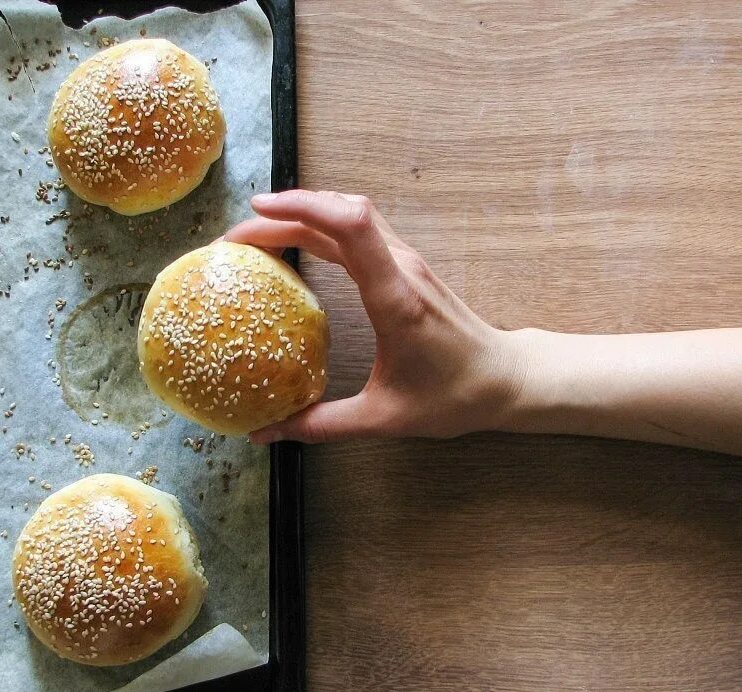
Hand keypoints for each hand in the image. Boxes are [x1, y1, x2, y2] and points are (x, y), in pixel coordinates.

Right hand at [224, 189, 522, 443]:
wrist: (506, 379)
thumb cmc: (454, 396)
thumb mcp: (383, 418)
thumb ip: (321, 425)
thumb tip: (265, 434)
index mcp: (395, 297)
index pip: (351, 227)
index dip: (303, 207)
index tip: (258, 213)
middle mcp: (401, 268)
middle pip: (340, 212)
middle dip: (284, 213)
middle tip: (235, 239)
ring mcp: (406, 262)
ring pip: (350, 214)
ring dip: (302, 214)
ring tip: (257, 234)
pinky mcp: (405, 266)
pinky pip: (359, 230)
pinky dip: (321, 225)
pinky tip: (296, 242)